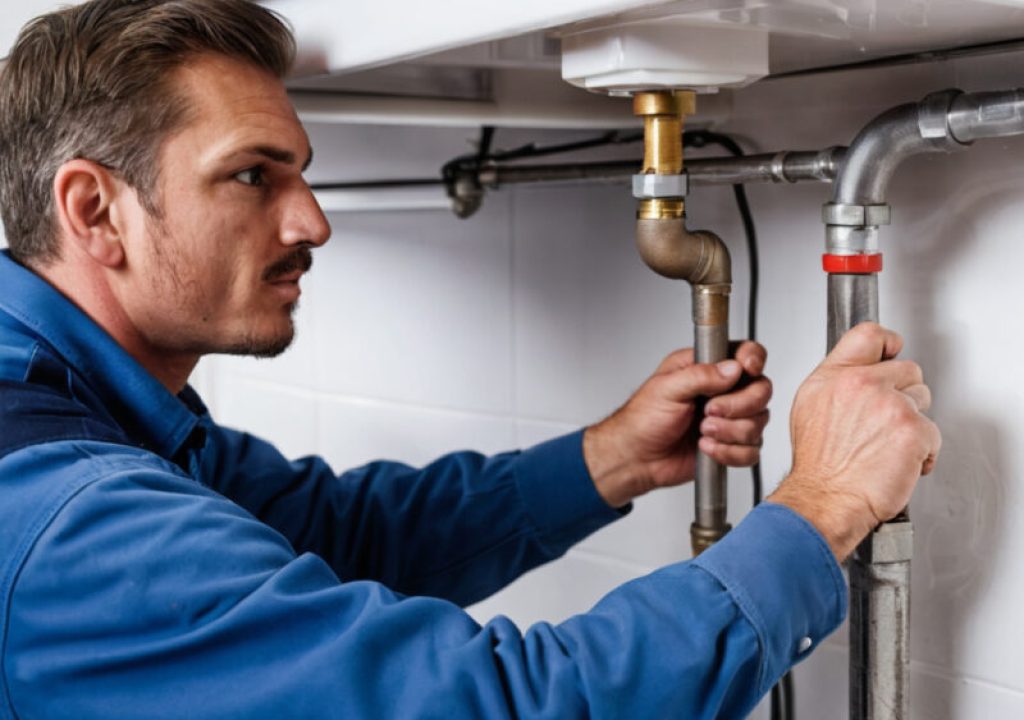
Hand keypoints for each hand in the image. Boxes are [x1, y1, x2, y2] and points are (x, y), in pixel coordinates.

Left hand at [583, 341, 770, 508]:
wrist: (636, 458)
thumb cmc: (642, 420)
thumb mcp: (666, 389)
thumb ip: (700, 375)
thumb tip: (733, 369)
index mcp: (707, 367)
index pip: (746, 354)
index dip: (753, 361)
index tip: (747, 369)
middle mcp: (723, 391)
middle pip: (761, 390)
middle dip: (738, 405)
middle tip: (709, 412)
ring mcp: (730, 418)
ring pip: (758, 422)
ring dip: (730, 431)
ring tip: (702, 432)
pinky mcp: (731, 444)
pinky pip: (752, 450)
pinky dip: (730, 452)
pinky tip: (706, 448)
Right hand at [769, 322, 940, 560]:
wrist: (825, 499)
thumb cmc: (818, 466)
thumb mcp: (809, 410)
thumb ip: (836, 384)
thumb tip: (858, 374)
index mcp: (833, 377)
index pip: (869, 335)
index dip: (888, 343)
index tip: (892, 353)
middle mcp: (860, 384)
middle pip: (908, 369)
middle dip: (903, 395)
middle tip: (884, 423)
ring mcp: (889, 404)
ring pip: (923, 400)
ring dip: (913, 423)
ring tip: (887, 445)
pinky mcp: (913, 429)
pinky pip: (934, 433)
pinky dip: (923, 452)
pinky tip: (899, 462)